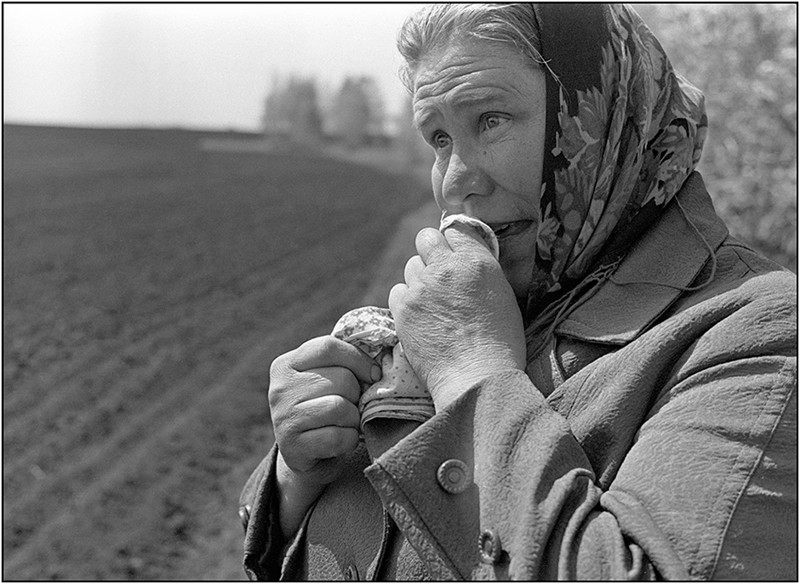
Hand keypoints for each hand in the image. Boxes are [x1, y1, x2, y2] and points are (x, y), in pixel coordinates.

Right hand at [268, 335, 378, 534]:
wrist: (305, 454)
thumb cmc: (324, 407)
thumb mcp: (326, 378)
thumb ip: (343, 362)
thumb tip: (382, 353)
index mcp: (287, 363)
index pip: (328, 347)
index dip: (359, 359)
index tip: (373, 374)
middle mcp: (279, 388)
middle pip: (340, 379)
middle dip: (357, 394)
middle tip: (353, 406)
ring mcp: (282, 417)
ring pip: (340, 407)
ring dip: (353, 418)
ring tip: (347, 423)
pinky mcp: (291, 446)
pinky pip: (337, 437)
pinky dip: (349, 439)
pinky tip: (342, 440)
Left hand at [388, 224, 525, 409]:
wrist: (477, 378)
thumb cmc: (500, 344)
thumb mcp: (503, 296)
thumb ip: (482, 271)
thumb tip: (467, 261)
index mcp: (477, 261)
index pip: (456, 228)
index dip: (454, 241)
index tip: (455, 254)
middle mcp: (446, 268)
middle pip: (425, 238)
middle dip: (431, 250)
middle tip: (438, 273)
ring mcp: (421, 287)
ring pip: (410, 266)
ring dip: (420, 279)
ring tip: (433, 304)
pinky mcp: (403, 308)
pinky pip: (397, 291)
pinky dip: (406, 301)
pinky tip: (421, 317)